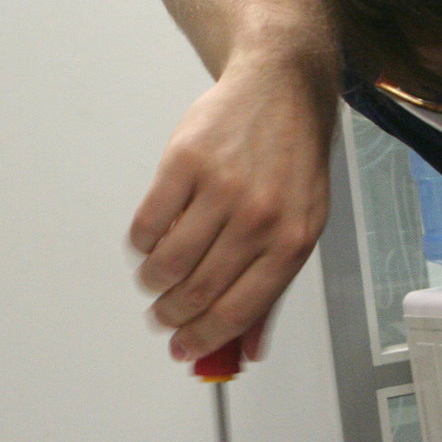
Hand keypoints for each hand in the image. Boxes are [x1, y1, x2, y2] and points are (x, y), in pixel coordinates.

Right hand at [131, 56, 333, 361]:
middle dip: (173, 316)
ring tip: (156, 281)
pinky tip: (150, 243)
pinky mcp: (185, 162)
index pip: (237, 311)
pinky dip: (142, 244)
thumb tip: (245, 350)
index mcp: (291, 242)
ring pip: (169, 262)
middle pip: (198, 291)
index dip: (203, 339)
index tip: (183, 348)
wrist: (281, 90)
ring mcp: (221, 188)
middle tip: (163, 318)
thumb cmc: (292, 162)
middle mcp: (259, 218)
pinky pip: (148, 223)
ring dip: (154, 283)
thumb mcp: (300, 227)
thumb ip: (272, 291)